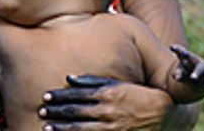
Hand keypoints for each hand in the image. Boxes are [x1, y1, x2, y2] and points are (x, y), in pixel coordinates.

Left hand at [39, 75, 173, 129]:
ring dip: (61, 128)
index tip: (45, 96)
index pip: (77, 94)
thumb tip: (68, 78)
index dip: (60, 96)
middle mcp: (107, 111)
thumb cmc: (138, 96)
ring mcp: (111, 128)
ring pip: (80, 129)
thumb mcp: (117, 84)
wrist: (164, 115)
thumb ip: (93, 81)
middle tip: (40, 111)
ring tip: (46, 127)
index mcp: (108, 94)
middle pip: (75, 112)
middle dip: (56, 112)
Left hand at [169, 45, 203, 94]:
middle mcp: (195, 61)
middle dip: (188, 55)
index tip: (172, 47)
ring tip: (192, 77)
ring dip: (196, 73)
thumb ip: (178, 74)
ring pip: (200, 69)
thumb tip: (176, 77)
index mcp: (186, 59)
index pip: (181, 53)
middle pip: (191, 58)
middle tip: (184, 53)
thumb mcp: (181, 73)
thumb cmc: (187, 73)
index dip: (177, 49)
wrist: (201, 79)